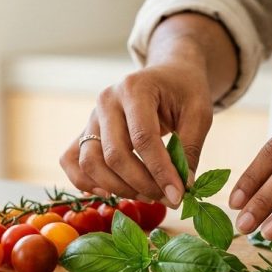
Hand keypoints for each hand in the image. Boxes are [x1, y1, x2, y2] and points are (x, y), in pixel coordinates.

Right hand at [60, 62, 213, 207]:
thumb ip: (190, 148)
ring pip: (90, 162)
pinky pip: (71, 161)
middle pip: (114, 154)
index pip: (143, 138)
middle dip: (142, 184)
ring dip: (118, 188)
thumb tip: (182, 187)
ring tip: (147, 195)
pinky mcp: (86, 130)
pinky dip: (86, 182)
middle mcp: (107, 101)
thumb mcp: (199, 112)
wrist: (168, 74)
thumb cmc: (184, 90)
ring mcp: (92, 116)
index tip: (178, 194)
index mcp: (135, 88)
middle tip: (167, 198)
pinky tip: (113, 191)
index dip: (160, 171)